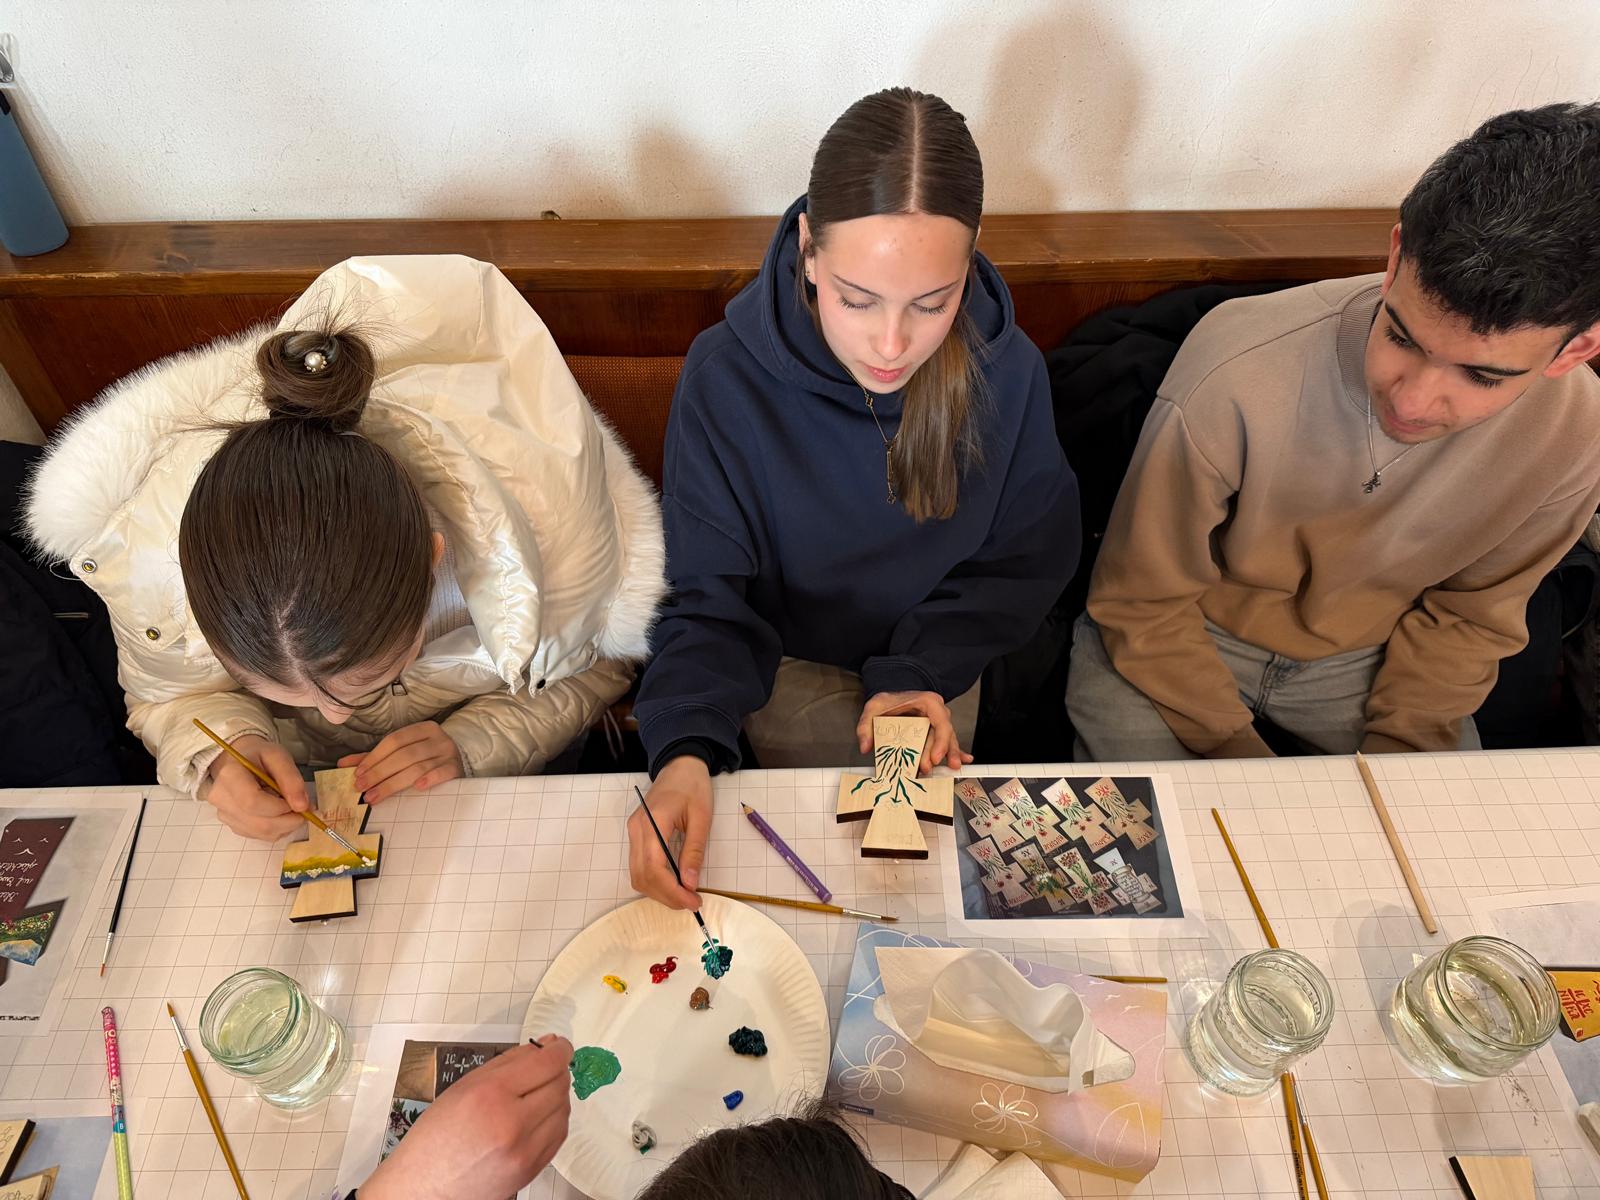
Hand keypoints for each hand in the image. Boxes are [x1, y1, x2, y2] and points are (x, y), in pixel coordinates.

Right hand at [204, 735, 309, 840]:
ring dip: (285, 826)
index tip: (298, 801)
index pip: (253, 802)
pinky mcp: (232, 825)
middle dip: (289, 820)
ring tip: (291, 808)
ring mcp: (225, 815)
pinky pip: (260, 835)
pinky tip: (280, 814)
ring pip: (261, 833)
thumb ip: (291, 778)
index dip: (281, 807)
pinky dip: (277, 829)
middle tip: (304, 809)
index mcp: (230, 776)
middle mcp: (222, 799)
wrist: (237, 762)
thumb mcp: (278, 756)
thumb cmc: (258, 757)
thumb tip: (302, 806)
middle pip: (260, 823)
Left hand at [338, 720, 463, 802]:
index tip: (357, 774)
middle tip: (361, 788)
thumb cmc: (426, 760)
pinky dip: (429, 779)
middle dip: (379, 772)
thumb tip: (343, 764)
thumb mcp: (401, 754)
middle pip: (403, 755)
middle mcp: (437, 738)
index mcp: (422, 729)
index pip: (394, 740)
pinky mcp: (456, 768)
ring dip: (392, 783)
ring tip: (374, 796)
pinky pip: (441, 773)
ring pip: (417, 766)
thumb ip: (375, 758)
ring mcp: (448, 752)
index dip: (374, 757)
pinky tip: (417, 788)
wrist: (457, 766)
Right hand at [361, 1036, 573, 1199]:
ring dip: (555, 1096)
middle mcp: (511, 1123)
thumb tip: (546, 1046)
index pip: (547, 1063)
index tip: (559, 1046)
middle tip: (543, 1069)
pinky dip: (553, 1121)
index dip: (559, 1050)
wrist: (425, 1187)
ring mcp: (524, 1151)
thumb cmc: (437, 1135)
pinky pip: (558, 1135)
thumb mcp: (465, 1085)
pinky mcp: (530, 1170)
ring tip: (534, 1095)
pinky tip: (535, 1117)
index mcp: (491, 1094)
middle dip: (556, 1071)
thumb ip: (509, 1062)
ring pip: (563, 1110)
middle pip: (560, 1084)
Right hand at [627, 755, 711, 910]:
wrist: (680, 766)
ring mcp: (633, 832)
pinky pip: (639, 866)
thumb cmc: (693, 787)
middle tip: (691, 902)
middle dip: (666, 895)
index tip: (692, 900)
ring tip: (683, 894)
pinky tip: (673, 883)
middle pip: (641, 876)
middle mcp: (637, 829)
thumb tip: (689, 884)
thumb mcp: (702, 818)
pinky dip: (654, 880)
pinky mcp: (636, 835)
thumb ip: (694, 851)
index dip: (671, 891)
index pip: (653, 867)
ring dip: (658, 891)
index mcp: (653, 822)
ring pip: (637, 875)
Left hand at [858, 691, 973, 773]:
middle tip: (929, 768)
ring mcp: (939, 722)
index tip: (934, 758)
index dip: (940, 742)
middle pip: (945, 735)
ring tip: (952, 768)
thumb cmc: (888, 701)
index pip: (941, 722)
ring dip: (950, 755)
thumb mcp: (874, 707)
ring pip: (949, 740)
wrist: (892, 697)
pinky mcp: (937, 733)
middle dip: (940, 754)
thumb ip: (866, 726)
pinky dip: (956, 751)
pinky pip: (948, 742)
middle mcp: (939, 712)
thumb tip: (865, 746)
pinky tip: (963, 760)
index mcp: (929, 702)